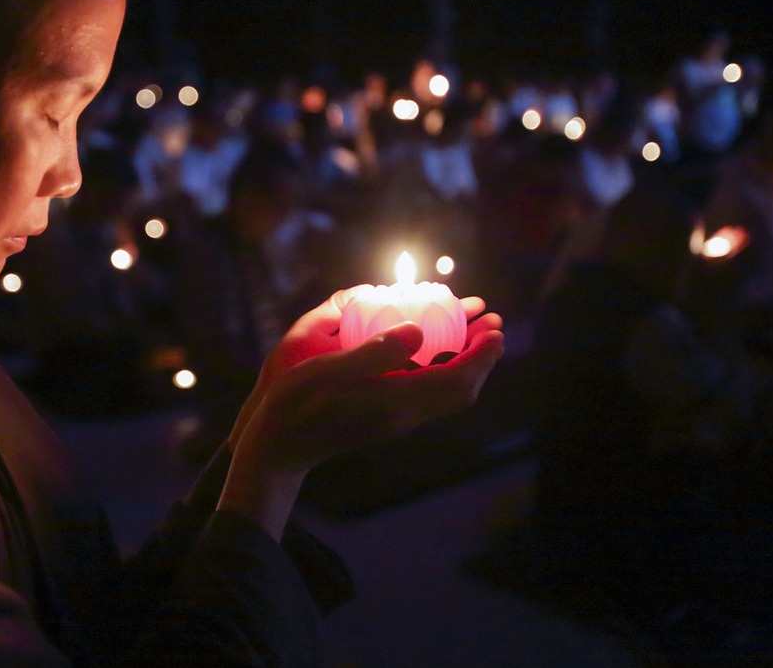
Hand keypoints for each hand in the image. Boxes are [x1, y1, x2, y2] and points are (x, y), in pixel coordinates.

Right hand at [218, 288, 502, 537]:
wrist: (278, 450)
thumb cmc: (294, 405)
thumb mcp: (326, 371)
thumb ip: (372, 353)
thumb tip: (418, 331)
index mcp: (394, 401)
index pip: (456, 380)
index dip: (481, 354)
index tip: (494, 327)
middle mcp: (403, 415)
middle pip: (461, 391)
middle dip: (481, 357)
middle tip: (489, 323)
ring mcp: (395, 421)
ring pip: (447, 396)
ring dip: (465, 364)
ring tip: (468, 331)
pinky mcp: (386, 421)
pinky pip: (430, 396)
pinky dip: (443, 371)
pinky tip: (430, 351)